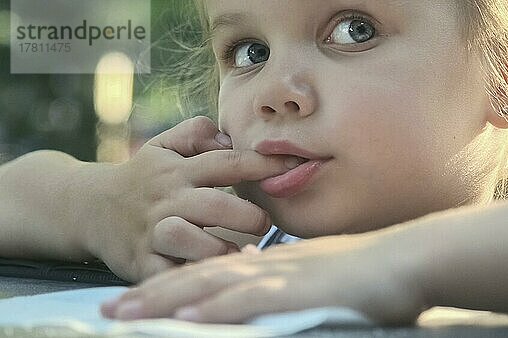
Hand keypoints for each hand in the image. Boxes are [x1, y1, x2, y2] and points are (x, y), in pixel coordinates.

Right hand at [81, 116, 298, 281]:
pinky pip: (166, 273)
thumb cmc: (140, 177)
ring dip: (219, 249)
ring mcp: (151, 231)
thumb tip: (230, 138)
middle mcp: (166, 199)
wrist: (87, 208)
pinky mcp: (139, 261)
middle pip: (214, 205)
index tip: (293, 165)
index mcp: (177, 170)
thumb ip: (197, 132)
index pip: (227, 163)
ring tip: (241, 252)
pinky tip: (210, 276)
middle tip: (264, 222)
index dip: (263, 163)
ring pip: (188, 240)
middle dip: (247, 215)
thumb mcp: (162, 145)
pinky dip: (189, 277)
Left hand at [101, 231, 427, 324]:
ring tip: (126, 312)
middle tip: (109, 307)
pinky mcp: (300, 290)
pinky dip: (215, 305)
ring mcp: (281, 276)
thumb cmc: (369, 271)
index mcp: (270, 263)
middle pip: (199, 276)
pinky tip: (186, 314)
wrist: (406, 258)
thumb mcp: (318, 275)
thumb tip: (262, 290)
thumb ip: (287, 282)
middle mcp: (267, 266)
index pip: (211, 272)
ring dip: (166, 299)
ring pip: (212, 285)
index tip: (137, 298)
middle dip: (151, 293)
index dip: (171, 284)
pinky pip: (250, 297)